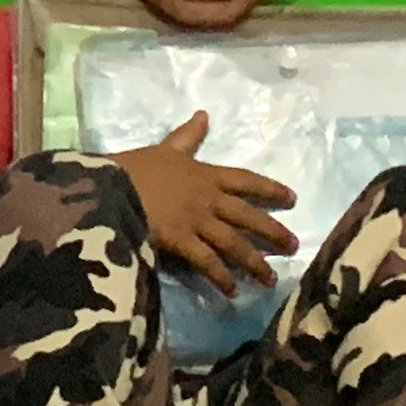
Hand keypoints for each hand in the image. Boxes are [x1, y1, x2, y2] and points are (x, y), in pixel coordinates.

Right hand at [111, 114, 299, 295]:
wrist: (111, 187)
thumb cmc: (135, 167)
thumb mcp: (165, 148)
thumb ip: (187, 136)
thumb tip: (204, 114)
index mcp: (205, 174)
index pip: (245, 180)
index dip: (270, 189)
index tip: (292, 199)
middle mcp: (208, 199)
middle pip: (248, 216)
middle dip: (273, 232)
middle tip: (294, 246)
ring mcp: (198, 222)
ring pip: (235, 243)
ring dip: (255, 263)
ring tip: (270, 280)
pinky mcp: (183, 242)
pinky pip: (209, 263)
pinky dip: (222, 278)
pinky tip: (232, 291)